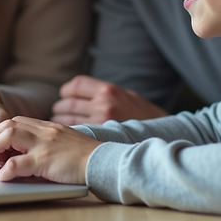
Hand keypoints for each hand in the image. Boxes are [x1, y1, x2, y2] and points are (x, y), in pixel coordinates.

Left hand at [0, 116, 99, 183]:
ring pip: (8, 135)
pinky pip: (19, 163)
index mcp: (45, 125)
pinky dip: (7, 170)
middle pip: (6, 124)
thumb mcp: (60, 142)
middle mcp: (43, 130)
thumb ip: (41, 142)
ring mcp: (44, 144)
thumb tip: (17, 155)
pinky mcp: (46, 160)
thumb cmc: (83, 156)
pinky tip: (3, 177)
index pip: (12, 120)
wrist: (103, 161)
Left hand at [51, 75, 166, 124]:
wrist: (162, 132)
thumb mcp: (125, 95)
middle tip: (58, 112)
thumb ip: (103, 92)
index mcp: (108, 89)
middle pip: (68, 102)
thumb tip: (79, 92)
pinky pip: (78, 131)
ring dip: (61, 120)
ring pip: (69, 118)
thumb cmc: (142, 114)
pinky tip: (70, 134)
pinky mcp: (101, 135)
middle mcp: (104, 102)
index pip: (76, 84)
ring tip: (61, 124)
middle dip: (60, 107)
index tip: (65, 96)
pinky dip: (70, 131)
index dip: (66, 91)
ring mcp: (102, 121)